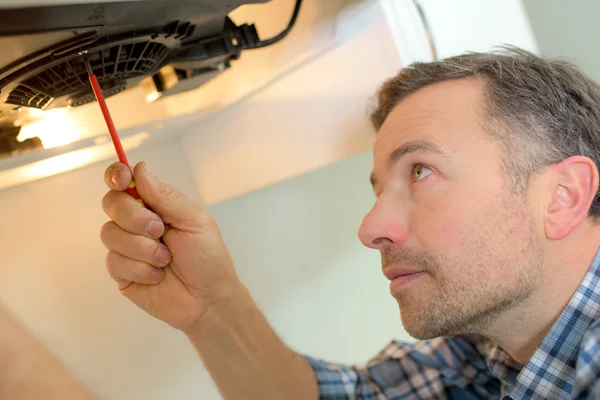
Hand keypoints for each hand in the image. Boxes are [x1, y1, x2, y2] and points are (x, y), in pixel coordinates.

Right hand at [100, 162, 239, 331]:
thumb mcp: (194, 220)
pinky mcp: (121, 272)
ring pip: (110, 234)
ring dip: (142, 248)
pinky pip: (114, 261)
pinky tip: (158, 276)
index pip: (124, 181)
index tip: (121, 179)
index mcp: (155, 204)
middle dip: (135, 217)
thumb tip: (139, 169)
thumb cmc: (207, 257)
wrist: (208, 299)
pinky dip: (141, 269)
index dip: (116, 175)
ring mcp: (127, 247)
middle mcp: (136, 222)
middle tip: (159, 230)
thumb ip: (166, 196)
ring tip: (165, 259)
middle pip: (111, 203)